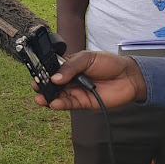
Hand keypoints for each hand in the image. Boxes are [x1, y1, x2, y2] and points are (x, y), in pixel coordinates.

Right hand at [33, 51, 147, 110]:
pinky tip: (54, 103)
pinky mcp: (83, 103)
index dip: (42, 72)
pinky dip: (60, 105)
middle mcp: (69, 79)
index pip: (51, 69)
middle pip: (51, 84)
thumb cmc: (109, 63)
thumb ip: (70, 67)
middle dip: (42, 86)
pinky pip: (68, 104)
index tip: (35, 74)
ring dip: (47, 98)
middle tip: (36, 87)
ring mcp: (75, 91)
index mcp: (68, 66)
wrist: (129, 77)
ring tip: (40, 98)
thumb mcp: (87, 58)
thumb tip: (55, 78)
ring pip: (57, 96)